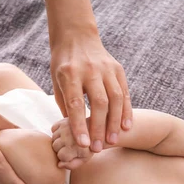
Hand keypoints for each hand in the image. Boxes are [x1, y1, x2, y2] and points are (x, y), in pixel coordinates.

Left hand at [46, 0, 132, 153]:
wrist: (76, 35)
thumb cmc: (63, 64)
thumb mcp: (57, 82)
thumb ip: (66, 105)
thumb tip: (74, 131)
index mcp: (70, 73)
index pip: (76, 103)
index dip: (80, 125)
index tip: (83, 145)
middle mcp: (89, 70)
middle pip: (99, 103)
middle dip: (99, 128)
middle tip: (97, 148)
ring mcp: (106, 68)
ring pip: (116, 98)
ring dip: (115, 122)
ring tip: (113, 141)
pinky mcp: (117, 68)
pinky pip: (125, 92)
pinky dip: (126, 111)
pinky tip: (126, 126)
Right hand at [51, 118, 94, 169]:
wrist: (95, 130)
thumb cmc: (89, 147)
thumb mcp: (84, 159)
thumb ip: (71, 165)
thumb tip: (59, 164)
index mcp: (73, 146)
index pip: (60, 156)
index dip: (66, 157)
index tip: (74, 154)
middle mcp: (67, 136)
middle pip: (55, 147)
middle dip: (61, 149)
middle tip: (71, 147)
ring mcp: (64, 127)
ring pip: (53, 138)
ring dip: (59, 141)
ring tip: (69, 140)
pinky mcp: (63, 121)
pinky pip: (53, 129)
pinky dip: (57, 132)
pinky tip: (66, 134)